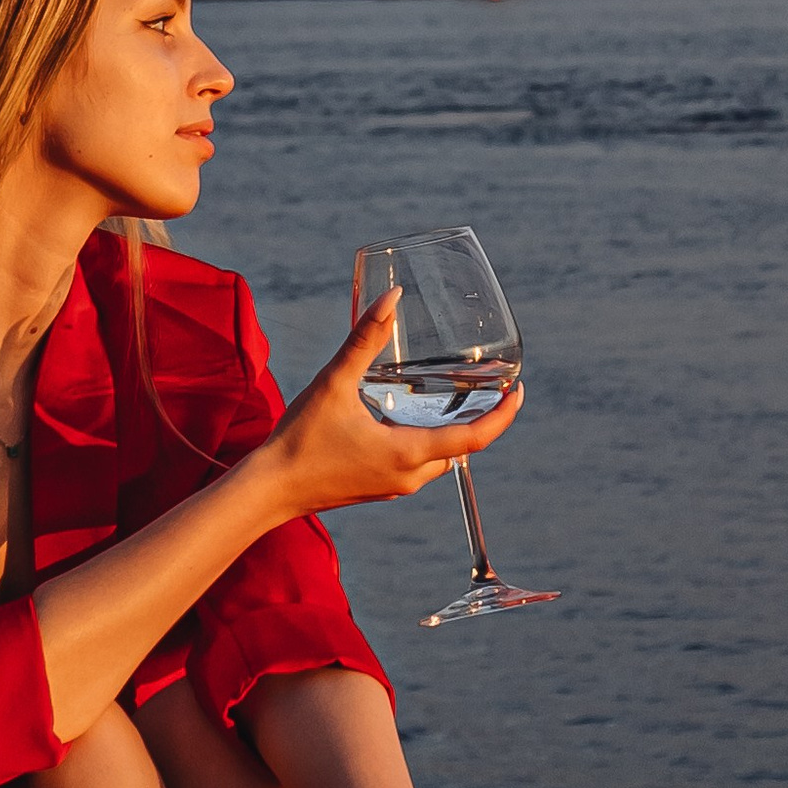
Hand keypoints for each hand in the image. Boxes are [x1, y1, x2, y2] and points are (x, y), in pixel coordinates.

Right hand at [252, 293, 522, 524]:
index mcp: (409, 453)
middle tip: (492, 387)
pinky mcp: (378, 489)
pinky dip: (430, 442)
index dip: (503, 415)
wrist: (269, 489)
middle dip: (482, 420)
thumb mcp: (334, 383)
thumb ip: (365, 339)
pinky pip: (418, 466)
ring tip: (460, 399)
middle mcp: (409, 476)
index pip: (476, 438)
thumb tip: (392, 297)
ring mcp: (394, 487)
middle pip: (462, 448)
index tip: (519, 391)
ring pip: (440, 459)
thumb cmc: (300, 439)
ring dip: (454, 432)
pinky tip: (414, 420)